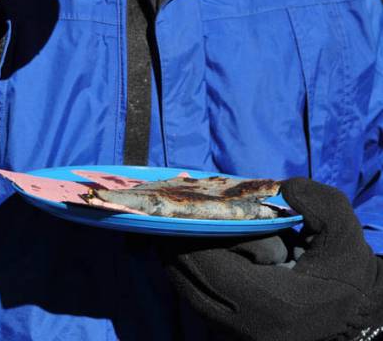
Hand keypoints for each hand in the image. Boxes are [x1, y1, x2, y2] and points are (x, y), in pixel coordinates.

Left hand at [163, 178, 382, 340]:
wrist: (354, 310)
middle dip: (175, 246)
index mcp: (276, 305)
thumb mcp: (342, 229)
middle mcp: (251, 325)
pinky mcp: (235, 329)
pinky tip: (182, 241)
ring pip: (191, 293)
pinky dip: (188, 269)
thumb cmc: (345, 267)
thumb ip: (317, 203)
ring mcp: (240, 332)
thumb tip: (283, 187)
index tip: (181, 212)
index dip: (193, 242)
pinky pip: (199, 297)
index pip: (217, 272)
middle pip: (193, 284)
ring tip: (164, 224)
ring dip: (177, 257)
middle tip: (160, 213)